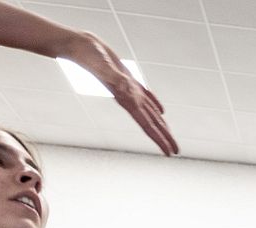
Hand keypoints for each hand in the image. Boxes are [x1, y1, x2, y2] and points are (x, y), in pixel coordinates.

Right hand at [66, 33, 177, 155]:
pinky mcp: (128, 79)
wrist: (79, 46)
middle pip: (151, 122)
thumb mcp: (104, 67)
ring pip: (150, 112)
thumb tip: (128, 88)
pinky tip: (161, 110)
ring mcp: (129, 90)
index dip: (159, 139)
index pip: (147, 125)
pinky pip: (145, 96)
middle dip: (164, 137)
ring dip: (161, 125)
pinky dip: (155, 104)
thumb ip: (116, 79)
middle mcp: (129, 98)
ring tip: (170, 136)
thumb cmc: (89, 56)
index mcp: (126, 99)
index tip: (169, 153)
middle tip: (176, 150)